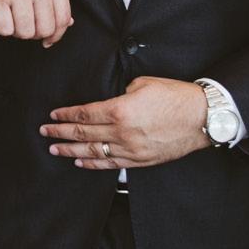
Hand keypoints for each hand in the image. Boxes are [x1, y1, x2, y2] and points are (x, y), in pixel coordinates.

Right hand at [0, 0, 72, 46]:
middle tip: (25, 23)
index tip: (48, 39)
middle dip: (35, 33)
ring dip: (17, 30)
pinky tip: (0, 13)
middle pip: (45, 29)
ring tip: (11, 16)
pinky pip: (4, 29)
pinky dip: (1, 27)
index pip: (63, 18)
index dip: (56, 34)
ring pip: (25, 32)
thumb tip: (67, 22)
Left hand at [40, 77, 209, 168]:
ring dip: (71, 151)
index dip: (66, 116)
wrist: (202, 117)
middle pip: (83, 134)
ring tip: (55, 149)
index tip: (53, 116)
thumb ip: (121, 94)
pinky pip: (111, 164)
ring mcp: (131, 149)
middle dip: (61, 133)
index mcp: (121, 110)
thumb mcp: (143, 84)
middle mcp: (122, 132)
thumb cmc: (176, 96)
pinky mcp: (140, 160)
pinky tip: (80, 161)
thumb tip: (111, 102)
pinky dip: (93, 163)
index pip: (84, 114)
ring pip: (93, 152)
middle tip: (45, 132)